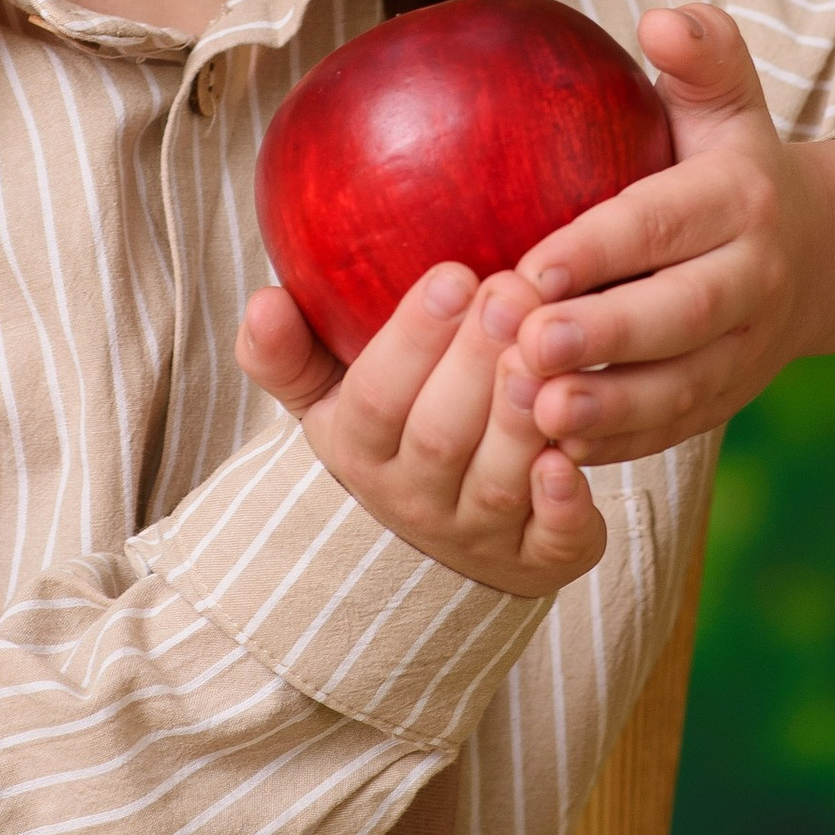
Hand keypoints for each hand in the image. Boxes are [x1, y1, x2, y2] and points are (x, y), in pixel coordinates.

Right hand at [237, 266, 605, 596]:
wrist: (437, 554)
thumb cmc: (391, 439)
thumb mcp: (327, 399)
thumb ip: (288, 352)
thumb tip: (263, 300)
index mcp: (360, 451)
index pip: (375, 398)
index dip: (412, 340)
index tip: (452, 275)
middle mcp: (417, 499)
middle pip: (439, 436)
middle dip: (475, 362)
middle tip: (513, 291)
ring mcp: (479, 535)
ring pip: (497, 484)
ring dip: (519, 422)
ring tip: (546, 353)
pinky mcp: (542, 559)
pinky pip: (551, 542)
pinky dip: (564, 506)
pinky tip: (571, 458)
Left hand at [494, 5, 834, 466]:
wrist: (824, 253)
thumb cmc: (733, 164)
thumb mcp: (728, 102)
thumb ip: (702, 56)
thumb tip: (660, 18)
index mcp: (743, 201)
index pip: (668, 222)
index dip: (604, 245)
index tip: (536, 263)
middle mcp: (754, 280)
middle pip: (682, 314)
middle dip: (607, 334)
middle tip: (529, 343)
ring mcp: (746, 351)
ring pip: (682, 388)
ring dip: (611, 407)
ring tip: (538, 414)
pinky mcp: (727, 401)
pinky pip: (675, 430)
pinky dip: (620, 447)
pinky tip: (554, 454)